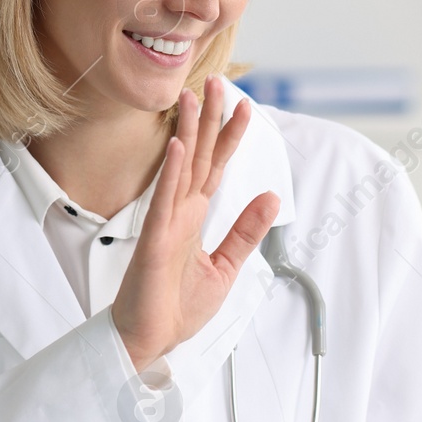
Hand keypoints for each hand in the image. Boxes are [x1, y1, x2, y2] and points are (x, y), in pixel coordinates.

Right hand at [111, 75, 279, 370]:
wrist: (151, 339)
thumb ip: (246, 230)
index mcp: (195, 216)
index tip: (246, 105)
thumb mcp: (226, 266)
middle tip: (219, 81)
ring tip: (194, 98)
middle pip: (200, 156)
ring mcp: (166, 223)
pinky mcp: (155, 241)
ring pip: (181, 168)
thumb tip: (270, 196)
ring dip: (188, 132)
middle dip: (210, 118)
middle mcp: (180, 212)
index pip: (217, 166)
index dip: (231, 136)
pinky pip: (164, 201)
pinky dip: (172, 173)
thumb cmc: (177, 305)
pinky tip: (178, 147)